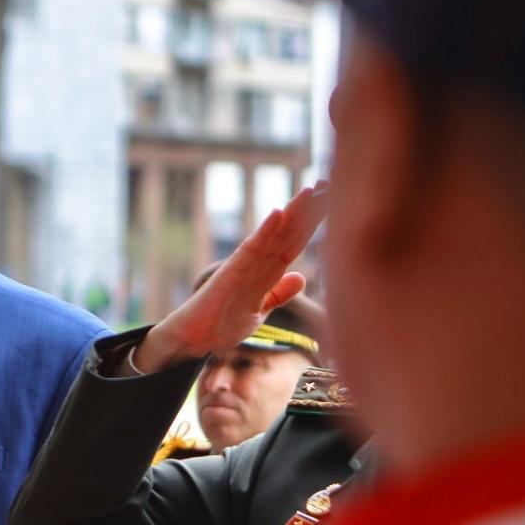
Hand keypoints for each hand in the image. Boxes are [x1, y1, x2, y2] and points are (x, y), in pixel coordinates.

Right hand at [130, 183, 328, 373]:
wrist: (193, 341)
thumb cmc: (221, 325)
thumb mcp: (259, 312)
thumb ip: (278, 294)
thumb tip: (301, 277)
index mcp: (266, 273)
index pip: (293, 243)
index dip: (312, 224)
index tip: (331, 202)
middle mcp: (257, 265)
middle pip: (287, 233)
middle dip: (307, 211)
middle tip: (328, 184)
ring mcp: (244, 266)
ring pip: (273, 236)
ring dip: (291, 214)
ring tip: (310, 191)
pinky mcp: (230, 273)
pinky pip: (250, 250)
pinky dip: (264, 232)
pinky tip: (277, 214)